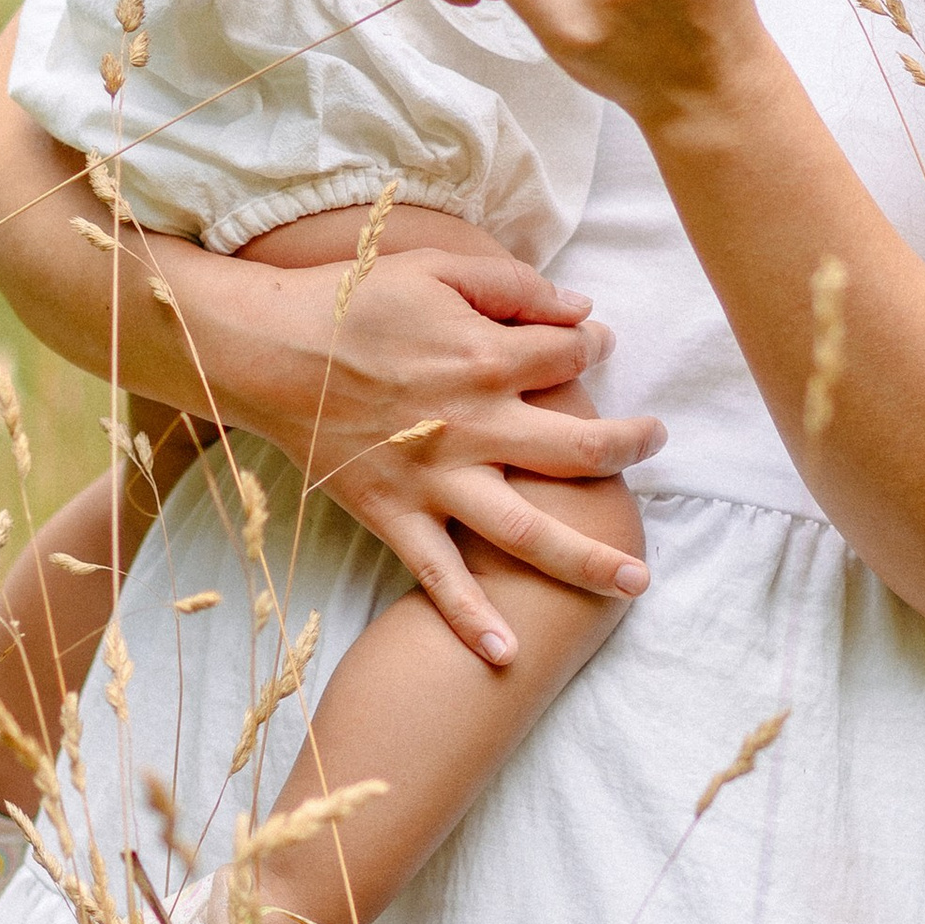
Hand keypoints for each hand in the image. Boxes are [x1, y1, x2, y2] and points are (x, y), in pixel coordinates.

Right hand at [198, 238, 661, 658]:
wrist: (267, 352)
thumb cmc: (351, 301)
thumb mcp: (437, 268)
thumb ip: (514, 286)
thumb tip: (582, 309)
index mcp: (487, 358)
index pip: (572, 358)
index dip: (594, 345)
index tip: (597, 343)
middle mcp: (475, 426)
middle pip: (580, 449)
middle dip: (630, 448)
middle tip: (656, 442)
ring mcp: (437, 480)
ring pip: (528, 531)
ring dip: (588, 559)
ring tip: (636, 581)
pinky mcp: (395, 516)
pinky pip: (440, 577)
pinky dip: (471, 619)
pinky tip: (508, 655)